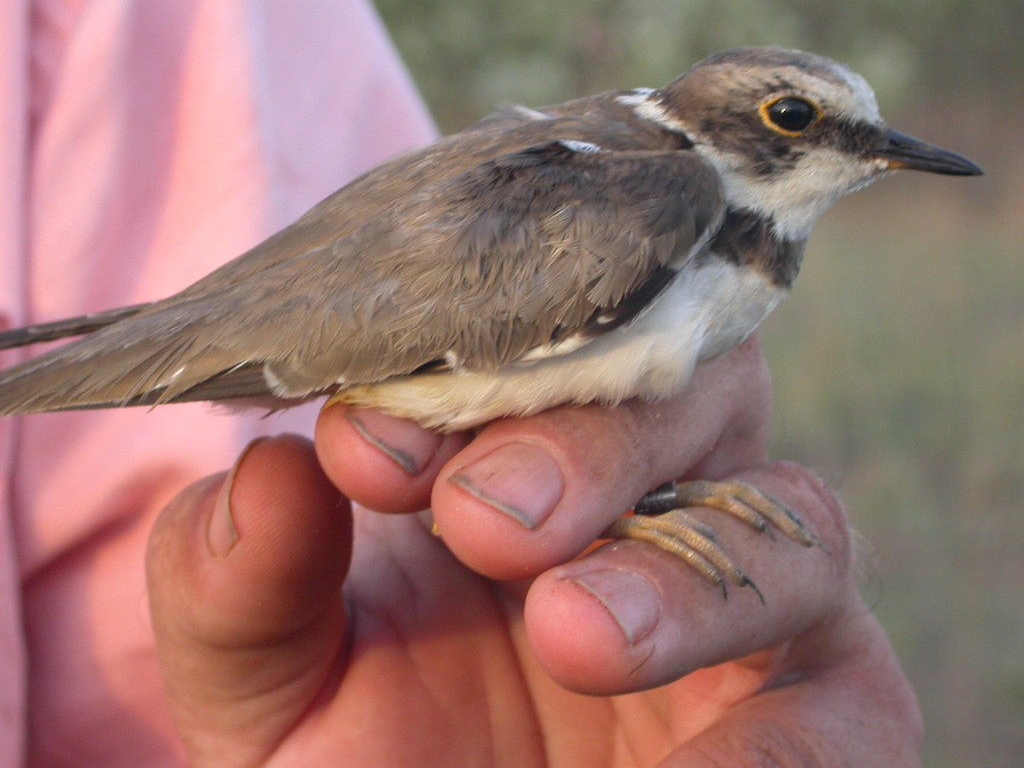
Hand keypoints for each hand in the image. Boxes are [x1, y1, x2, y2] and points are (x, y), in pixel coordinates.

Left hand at [145, 337, 921, 764]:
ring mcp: (739, 597)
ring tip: (575, 631)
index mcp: (505, 454)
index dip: (448, 382)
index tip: (363, 448)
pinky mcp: (825, 714)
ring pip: (785, 520)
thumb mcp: (255, 675)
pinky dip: (778, 742)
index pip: (518, 353)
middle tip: (485, 516)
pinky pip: (845, 709)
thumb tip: (275, 465)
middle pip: (675, 393)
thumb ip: (236, 576)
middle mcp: (640, 500)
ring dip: (680, 572)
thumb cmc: (345, 750)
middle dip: (580, 443)